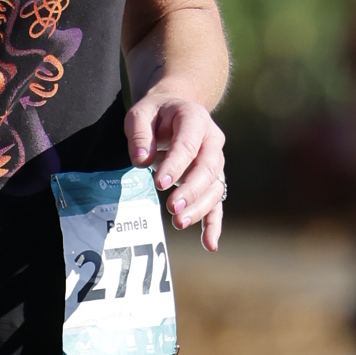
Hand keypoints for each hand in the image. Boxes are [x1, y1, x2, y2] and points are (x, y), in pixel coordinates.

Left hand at [127, 85, 226, 250]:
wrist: (174, 110)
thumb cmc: (155, 113)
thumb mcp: (140, 113)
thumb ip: (138, 133)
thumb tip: (141, 160)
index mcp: (195, 119)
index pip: (188, 144)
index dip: (176, 164)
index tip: (160, 183)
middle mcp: (212, 141)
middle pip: (208, 169)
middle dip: (191, 190)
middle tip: (173, 207)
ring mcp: (216, 162)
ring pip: (215, 188)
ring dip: (200, 208)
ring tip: (179, 223)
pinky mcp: (212, 180)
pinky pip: (217, 203)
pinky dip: (214, 224)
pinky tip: (209, 244)